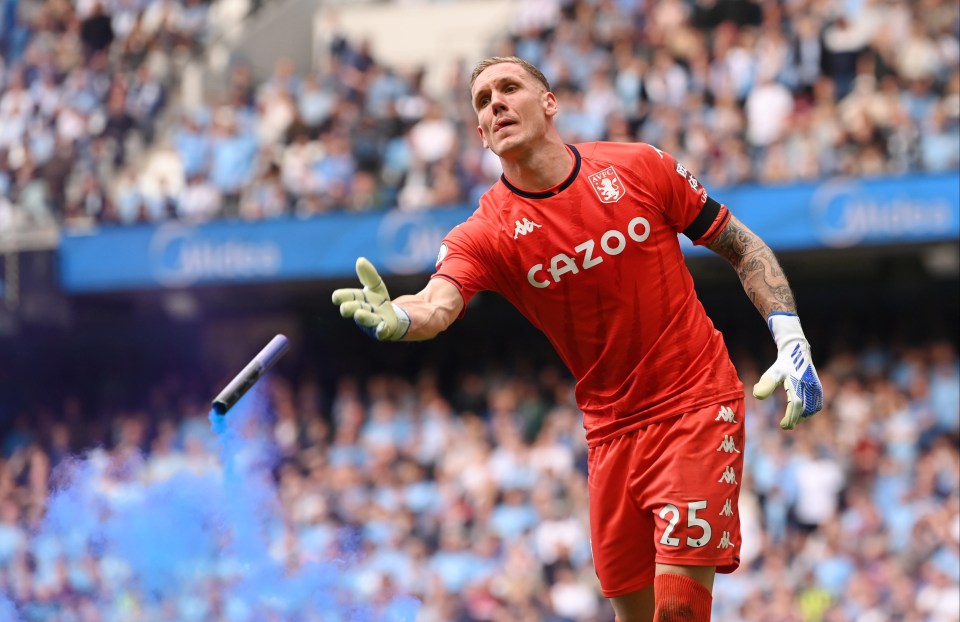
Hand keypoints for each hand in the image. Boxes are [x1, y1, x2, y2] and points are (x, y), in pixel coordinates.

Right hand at [331, 257, 409, 340]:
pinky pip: (382, 331)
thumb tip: (360, 259)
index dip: (342, 296)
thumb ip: (368, 274)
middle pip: (355, 308)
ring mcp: (373, 322)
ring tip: (359, 315)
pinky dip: (381, 329)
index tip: (336, 297)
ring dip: (363, 317)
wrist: (393, 319)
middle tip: (344, 308)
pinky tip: (382, 327)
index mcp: (359, 300)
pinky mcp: (383, 330)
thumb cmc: (378, 302)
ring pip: (367, 320)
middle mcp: (363, 311)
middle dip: (350, 308)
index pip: (348, 296)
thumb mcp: (376, 286)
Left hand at [753, 313, 822, 429]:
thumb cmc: (781, 365)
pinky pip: (817, 403)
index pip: (795, 404)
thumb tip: (757, 396)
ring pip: (812, 408)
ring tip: (792, 420)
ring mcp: (815, 387)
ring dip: (803, 416)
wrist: (796, 352)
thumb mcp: (772, 373)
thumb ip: (765, 384)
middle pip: (804, 408)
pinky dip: (811, 411)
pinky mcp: (818, 387)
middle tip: (785, 426)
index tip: (783, 426)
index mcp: (796, 382)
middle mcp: (808, 385)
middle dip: (795, 419)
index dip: (790, 417)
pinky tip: (802, 414)